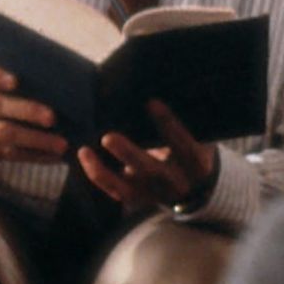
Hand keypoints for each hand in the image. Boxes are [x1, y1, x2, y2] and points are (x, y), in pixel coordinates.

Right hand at [0, 56, 67, 174]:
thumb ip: (9, 69)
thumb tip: (51, 76)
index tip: (16, 81)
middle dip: (25, 111)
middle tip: (52, 118)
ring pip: (0, 134)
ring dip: (34, 140)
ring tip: (60, 143)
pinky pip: (4, 154)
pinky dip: (31, 155)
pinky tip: (51, 155)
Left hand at [76, 99, 218, 212]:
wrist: (195, 185)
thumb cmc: (191, 147)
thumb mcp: (199, 134)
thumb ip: (188, 118)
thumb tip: (164, 84)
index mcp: (196, 164)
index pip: (184, 145)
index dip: (169, 124)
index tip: (152, 102)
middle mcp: (176, 183)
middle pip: (151, 171)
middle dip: (128, 154)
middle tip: (107, 138)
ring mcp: (155, 194)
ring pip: (127, 189)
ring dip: (103, 171)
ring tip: (84, 151)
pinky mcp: (138, 199)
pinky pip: (114, 191)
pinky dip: (97, 175)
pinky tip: (84, 156)